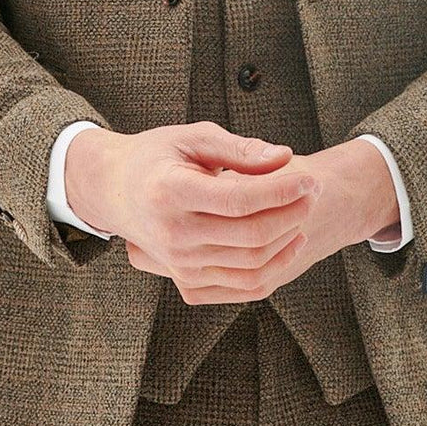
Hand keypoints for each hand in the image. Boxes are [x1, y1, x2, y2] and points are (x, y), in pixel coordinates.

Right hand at [78, 121, 322, 302]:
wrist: (114, 190)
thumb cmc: (157, 157)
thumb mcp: (192, 138)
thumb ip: (239, 149)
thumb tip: (283, 158)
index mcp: (170, 192)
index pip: (240, 200)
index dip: (283, 190)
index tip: (308, 178)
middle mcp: (172, 234)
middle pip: (251, 235)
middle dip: (292, 213)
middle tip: (312, 191)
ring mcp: (179, 264)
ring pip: (252, 265)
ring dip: (288, 240)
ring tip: (303, 211)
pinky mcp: (187, 281)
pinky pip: (243, 288)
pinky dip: (274, 269)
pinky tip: (289, 242)